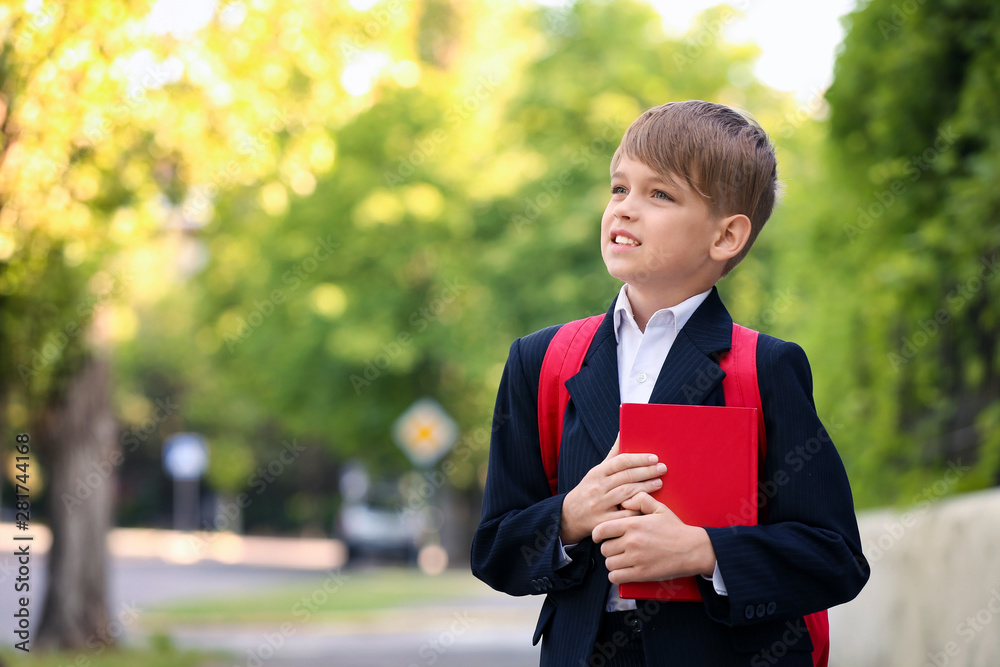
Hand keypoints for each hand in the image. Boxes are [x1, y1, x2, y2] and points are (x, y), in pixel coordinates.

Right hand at [559, 434, 666, 543]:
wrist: (569, 516)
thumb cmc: (589, 490)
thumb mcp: (596, 472)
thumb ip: (612, 455)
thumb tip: (623, 433)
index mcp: (597, 473)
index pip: (620, 462)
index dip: (638, 459)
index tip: (654, 458)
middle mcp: (598, 487)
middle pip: (626, 477)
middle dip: (647, 472)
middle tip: (662, 468)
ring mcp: (600, 505)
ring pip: (627, 494)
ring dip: (645, 487)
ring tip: (659, 482)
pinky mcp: (604, 522)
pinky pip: (625, 515)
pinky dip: (637, 508)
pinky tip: (649, 504)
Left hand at [592, 492, 716, 583]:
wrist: (692, 549)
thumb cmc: (675, 529)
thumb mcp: (659, 508)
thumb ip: (640, 500)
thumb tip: (625, 502)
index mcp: (633, 524)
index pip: (601, 529)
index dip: (596, 534)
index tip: (598, 536)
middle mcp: (631, 541)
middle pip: (604, 548)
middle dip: (608, 548)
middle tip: (616, 548)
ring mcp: (636, 559)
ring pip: (609, 563)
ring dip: (613, 562)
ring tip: (621, 559)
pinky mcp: (641, 574)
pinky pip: (616, 577)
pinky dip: (616, 575)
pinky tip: (623, 571)